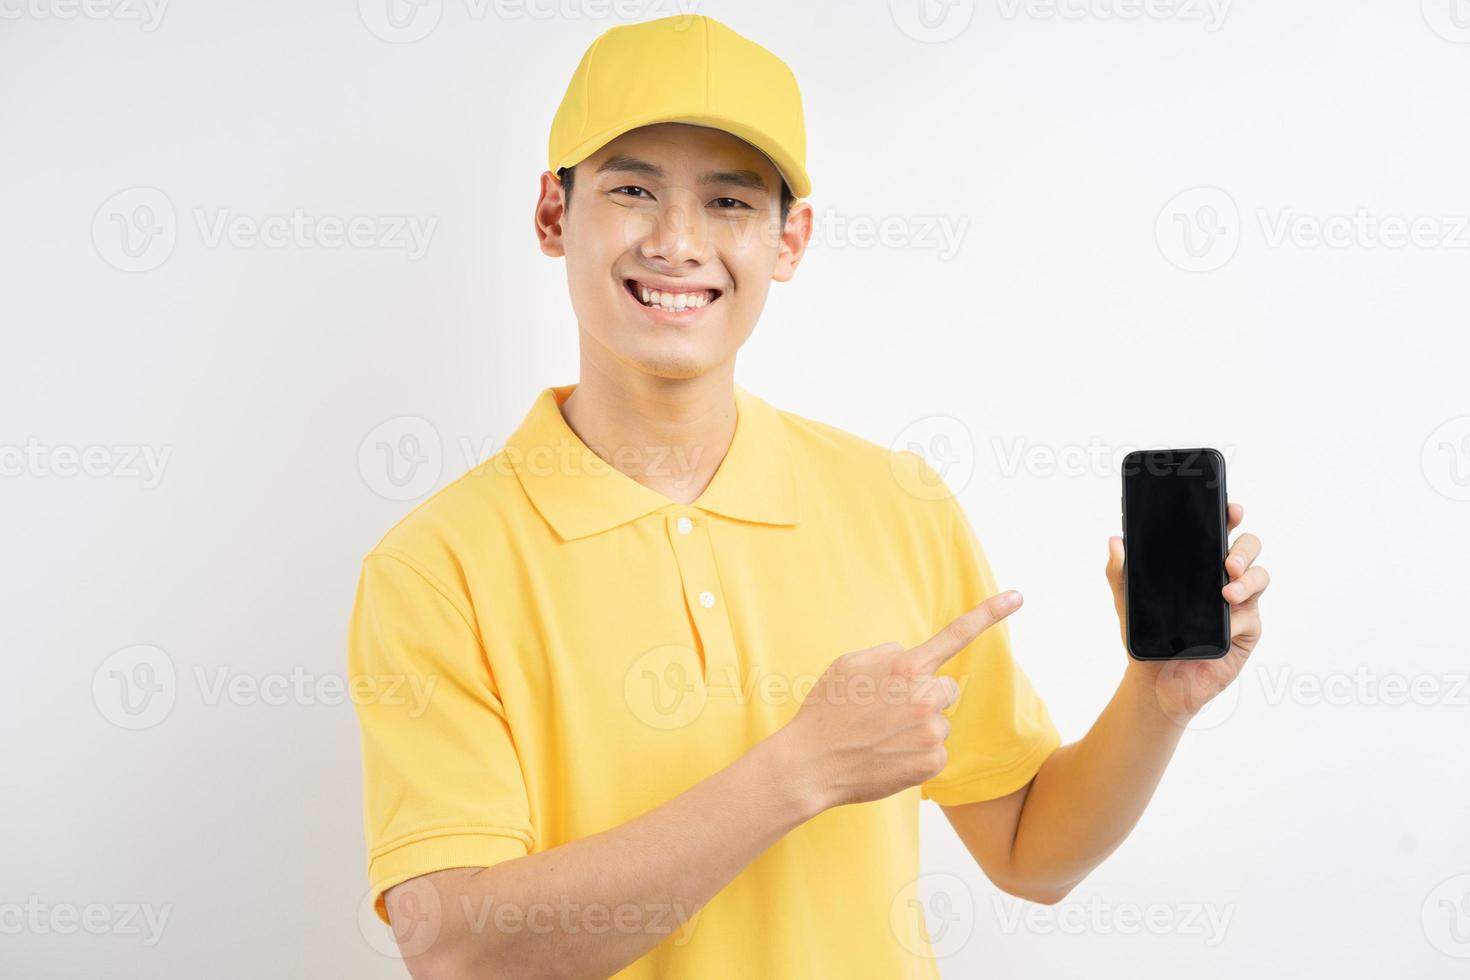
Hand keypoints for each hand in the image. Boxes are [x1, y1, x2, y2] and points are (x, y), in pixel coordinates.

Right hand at [777, 590, 1022, 810]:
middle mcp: (924, 696)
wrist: (812, 764)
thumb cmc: (826, 712)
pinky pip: (936, 751)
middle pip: (946, 690)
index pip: (956, 634)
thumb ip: (887, 655)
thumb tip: (908, 657)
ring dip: (919, 727)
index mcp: (905, 667)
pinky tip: (889, 756)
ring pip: (940, 722)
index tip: (1018, 596)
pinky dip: (917, 754)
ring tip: (882, 737)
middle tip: (888, 712)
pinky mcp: (932, 762)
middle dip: (925, 697)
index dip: (990, 613)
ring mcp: (931, 732)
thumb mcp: (848, 665)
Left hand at [1106, 502, 1269, 722]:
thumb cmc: (1147, 636)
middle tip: (1228, 561)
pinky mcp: (1246, 631)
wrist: (1155, 681)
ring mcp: (1239, 604)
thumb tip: (1116, 541)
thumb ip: (1120, 571)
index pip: (1219, 533)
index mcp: (1199, 565)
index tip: (1231, 509)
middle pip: (1249, 548)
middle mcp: (1223, 578)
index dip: (1229, 517)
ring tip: (1227, 590)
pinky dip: (1238, 617)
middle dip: (1244, 548)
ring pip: (1260, 576)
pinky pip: (1252, 616)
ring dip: (1247, 579)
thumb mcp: (1128, 601)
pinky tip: (1225, 623)